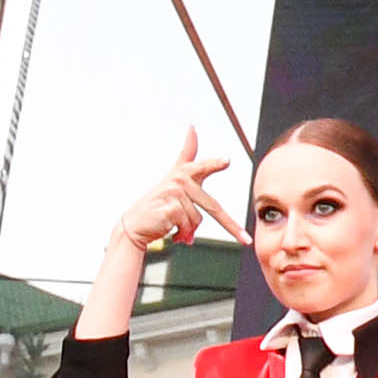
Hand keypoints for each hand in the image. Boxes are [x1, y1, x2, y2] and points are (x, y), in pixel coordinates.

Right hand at [107, 121, 232, 262]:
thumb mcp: (174, 200)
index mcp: (178, 175)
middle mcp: (178, 179)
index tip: (207, 138)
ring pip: (198, 220)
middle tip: (244, 238)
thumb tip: (215, 183)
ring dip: (188, 231)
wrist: (134, 227)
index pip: (190, 156)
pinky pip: (188, 225)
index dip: (198, 145)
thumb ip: (194, 199)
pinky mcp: (172, 204)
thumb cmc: (157, 214)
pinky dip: (183, 234)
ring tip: (176, 231)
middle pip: (212, 205)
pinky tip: (171, 233)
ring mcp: (175, 191)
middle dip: (230, 225)